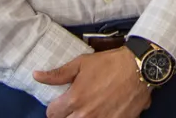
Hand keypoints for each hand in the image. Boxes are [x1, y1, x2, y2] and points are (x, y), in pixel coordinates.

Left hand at [34, 48, 151, 117]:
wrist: (139, 68)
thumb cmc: (109, 63)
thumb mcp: (81, 63)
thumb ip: (58, 74)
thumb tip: (36, 76)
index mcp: (74, 100)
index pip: (52, 114)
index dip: (55, 107)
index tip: (62, 101)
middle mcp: (85, 115)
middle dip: (67, 114)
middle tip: (77, 104)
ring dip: (83, 117)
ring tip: (90, 107)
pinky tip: (104, 111)